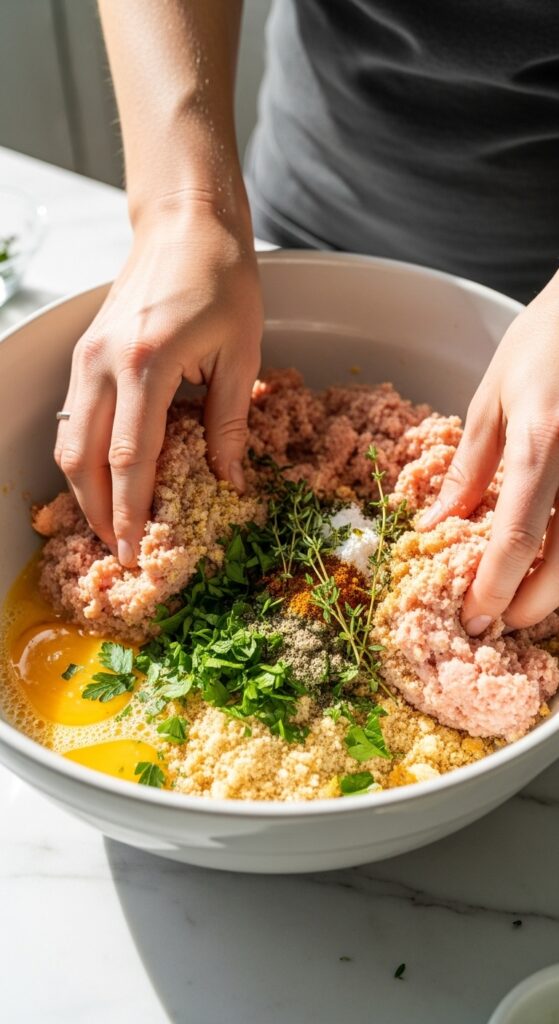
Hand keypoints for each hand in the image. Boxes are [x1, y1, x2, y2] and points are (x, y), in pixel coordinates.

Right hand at [55, 196, 262, 566]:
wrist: (184, 222)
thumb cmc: (222, 279)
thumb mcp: (241, 352)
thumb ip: (229, 422)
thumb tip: (226, 481)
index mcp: (147, 363)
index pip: (130, 458)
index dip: (132, 511)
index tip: (137, 549)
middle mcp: (104, 363)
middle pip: (83, 459)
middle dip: (99, 512)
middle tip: (120, 550)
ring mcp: (86, 357)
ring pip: (68, 440)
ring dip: (84, 490)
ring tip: (112, 524)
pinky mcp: (84, 353)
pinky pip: (74, 418)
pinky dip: (83, 457)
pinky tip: (105, 478)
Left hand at [418, 272, 558, 633]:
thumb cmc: (545, 342)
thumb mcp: (492, 400)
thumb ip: (468, 469)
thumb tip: (436, 526)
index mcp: (540, 446)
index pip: (516, 540)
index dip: (493, 590)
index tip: (471, 617)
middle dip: (527, 607)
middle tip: (495, 621)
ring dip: (553, 593)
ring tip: (521, 601)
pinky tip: (548, 565)